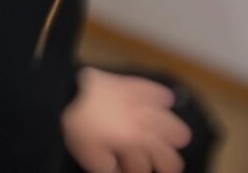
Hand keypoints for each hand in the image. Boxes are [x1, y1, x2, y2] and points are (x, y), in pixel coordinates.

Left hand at [60, 66, 191, 172]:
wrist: (65, 94)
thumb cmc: (78, 129)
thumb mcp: (94, 159)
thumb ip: (112, 167)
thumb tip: (120, 169)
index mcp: (134, 139)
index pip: (159, 156)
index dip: (165, 168)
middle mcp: (140, 119)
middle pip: (166, 135)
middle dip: (172, 150)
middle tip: (175, 160)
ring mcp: (133, 99)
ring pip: (162, 112)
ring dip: (173, 125)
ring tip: (182, 134)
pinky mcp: (124, 84)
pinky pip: (147, 87)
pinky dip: (158, 93)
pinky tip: (167, 98)